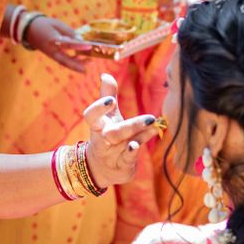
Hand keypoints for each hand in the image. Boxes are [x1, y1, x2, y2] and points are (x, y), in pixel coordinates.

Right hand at [23, 16, 91, 72]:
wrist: (28, 29)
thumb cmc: (44, 24)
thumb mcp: (57, 24)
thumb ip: (69, 32)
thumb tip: (81, 40)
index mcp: (52, 39)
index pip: (67, 44)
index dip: (78, 45)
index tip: (89, 45)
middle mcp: (51, 50)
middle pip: (65, 60)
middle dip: (78, 64)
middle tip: (90, 64)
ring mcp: (51, 54)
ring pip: (64, 62)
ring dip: (76, 65)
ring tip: (89, 62)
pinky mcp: (51, 55)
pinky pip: (62, 60)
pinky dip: (72, 61)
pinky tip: (80, 59)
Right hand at [83, 73, 158, 187]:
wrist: (102, 169)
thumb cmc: (106, 135)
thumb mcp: (107, 116)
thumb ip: (107, 94)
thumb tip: (105, 74)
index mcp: (98, 126)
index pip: (91, 116)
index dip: (99, 108)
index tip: (110, 100)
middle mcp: (103, 139)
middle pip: (113, 132)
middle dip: (130, 125)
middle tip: (148, 116)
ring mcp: (112, 153)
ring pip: (123, 143)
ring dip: (137, 132)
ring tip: (152, 122)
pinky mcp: (122, 165)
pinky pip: (129, 157)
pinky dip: (135, 150)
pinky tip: (144, 141)